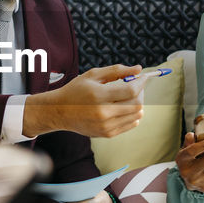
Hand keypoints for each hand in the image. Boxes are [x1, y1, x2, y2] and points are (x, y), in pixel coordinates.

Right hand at [22, 64, 143, 137]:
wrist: (60, 111)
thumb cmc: (76, 90)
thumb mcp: (93, 75)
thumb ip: (117, 70)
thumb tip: (138, 69)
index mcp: (99, 95)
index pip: (131, 90)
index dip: (141, 82)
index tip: (143, 76)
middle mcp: (103, 113)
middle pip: (136, 104)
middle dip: (141, 92)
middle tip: (135, 85)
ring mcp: (106, 125)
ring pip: (136, 115)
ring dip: (138, 103)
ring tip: (128, 96)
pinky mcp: (107, 133)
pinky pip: (130, 124)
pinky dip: (133, 114)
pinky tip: (124, 107)